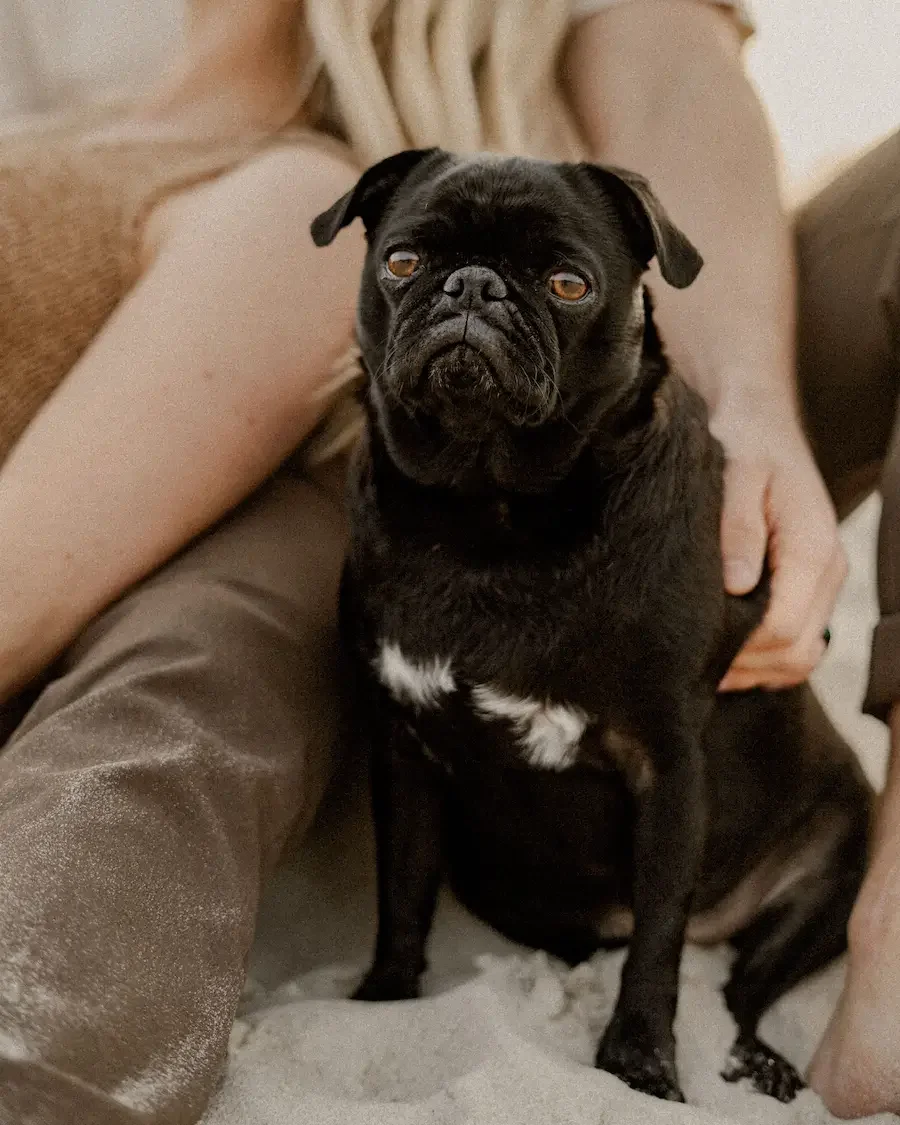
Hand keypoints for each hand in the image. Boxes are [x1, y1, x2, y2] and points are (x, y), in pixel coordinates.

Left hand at [713, 390, 845, 690]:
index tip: (689, 648)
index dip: (738, 649)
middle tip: (686, 663)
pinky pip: (797, 643)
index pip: (782, 629)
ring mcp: (822, 583)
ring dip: (754, 668)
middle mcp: (827, 572)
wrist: (758, 422)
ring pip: (799, 656)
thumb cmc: (743, 443)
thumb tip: (736, 586)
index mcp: (812, 549)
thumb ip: (737, 526)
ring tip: (701, 662)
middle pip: (794, 653)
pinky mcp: (808, 586)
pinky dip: (764, 658)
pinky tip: (724, 650)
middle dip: (744, 666)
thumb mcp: (736, 474)